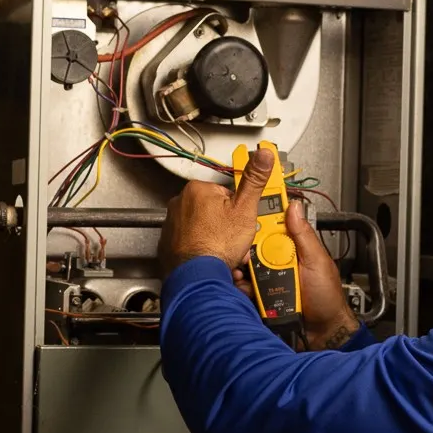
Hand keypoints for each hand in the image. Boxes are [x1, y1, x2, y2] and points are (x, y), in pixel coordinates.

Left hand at [159, 144, 273, 276]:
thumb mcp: (245, 209)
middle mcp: (180, 203)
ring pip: (202, 227)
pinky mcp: (168, 242)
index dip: (238, 210)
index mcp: (197, 189)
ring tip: (223, 251)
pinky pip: (190, 241)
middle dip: (226, 226)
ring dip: (214, 238)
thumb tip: (263, 155)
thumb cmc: (216, 245)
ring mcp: (172, 224)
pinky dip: (200, 248)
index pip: (226, 193)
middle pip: (214, 210)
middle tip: (233, 239)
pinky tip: (210, 257)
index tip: (241, 222)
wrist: (197, 276)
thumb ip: (254, 180)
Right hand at [231, 197, 360, 349]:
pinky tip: (243, 289)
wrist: (323, 332)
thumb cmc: (326, 298)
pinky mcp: (262, 297)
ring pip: (247, 269)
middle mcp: (279, 262)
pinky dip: (242, 289)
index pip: (272, 228)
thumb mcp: (317, 262)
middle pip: (254, 248)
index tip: (247, 218)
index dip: (259, 222)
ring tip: (241, 275)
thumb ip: (304, 236)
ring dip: (242, 272)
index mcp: (294, 249)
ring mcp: (270, 280)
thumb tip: (293, 207)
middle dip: (246, 250)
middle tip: (244, 256)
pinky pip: (246, 289)